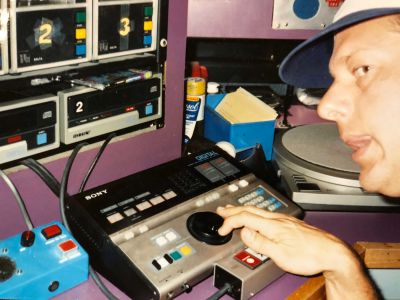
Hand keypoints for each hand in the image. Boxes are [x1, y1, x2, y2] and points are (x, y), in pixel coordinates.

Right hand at [217, 205, 356, 275]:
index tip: (221, 230)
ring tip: (234, 210)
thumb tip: (244, 233)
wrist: (333, 253)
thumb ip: (260, 243)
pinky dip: (255, 213)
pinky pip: (267, 214)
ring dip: (243, 210)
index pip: (245, 218)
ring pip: (259, 211)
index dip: (230, 222)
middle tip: (221, 210)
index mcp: (273, 225)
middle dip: (233, 210)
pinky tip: (256, 217)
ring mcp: (285, 220)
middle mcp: (278, 219)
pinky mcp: (290, 223)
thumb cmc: (310, 256)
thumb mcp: (281, 255)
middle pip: (251, 210)